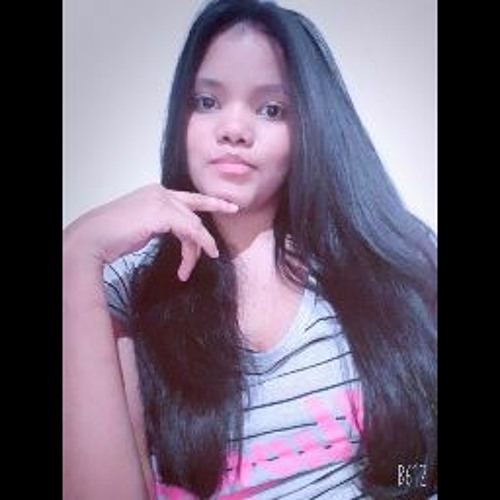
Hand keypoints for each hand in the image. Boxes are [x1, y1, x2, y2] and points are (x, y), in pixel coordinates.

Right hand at [63, 184, 238, 280]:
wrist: (92, 240)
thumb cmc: (113, 238)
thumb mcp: (144, 228)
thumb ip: (162, 224)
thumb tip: (179, 234)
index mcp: (155, 193)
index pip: (189, 198)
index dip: (210, 202)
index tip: (228, 206)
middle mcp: (160, 192)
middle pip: (193, 215)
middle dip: (206, 232)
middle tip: (220, 242)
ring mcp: (161, 200)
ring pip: (193, 225)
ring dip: (195, 250)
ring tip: (186, 270)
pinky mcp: (161, 212)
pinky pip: (191, 230)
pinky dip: (200, 244)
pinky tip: (203, 256)